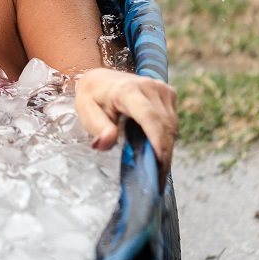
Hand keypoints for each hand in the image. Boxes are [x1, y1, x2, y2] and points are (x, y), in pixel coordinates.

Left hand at [75, 68, 177, 186]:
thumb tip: (106, 142)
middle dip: (163, 153)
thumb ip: (98, 128)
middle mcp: (150, 87)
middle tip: (157, 180)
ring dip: (167, 149)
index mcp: (128, 90)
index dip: (157, 140)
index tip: (159, 162)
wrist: (102, 79)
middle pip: (164, 125)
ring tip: (158, 173)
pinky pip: (172, 122)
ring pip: (171, 125)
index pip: (149, 117)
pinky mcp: (169, 94)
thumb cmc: (92, 97)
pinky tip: (159, 156)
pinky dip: (167, 140)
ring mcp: (162, 89)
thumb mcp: (86, 112)